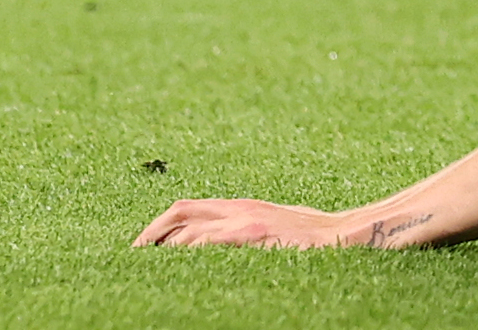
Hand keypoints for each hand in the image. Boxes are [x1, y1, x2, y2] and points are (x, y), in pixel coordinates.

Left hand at [137, 199, 379, 248]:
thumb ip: (246, 232)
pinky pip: (209, 243)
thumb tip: (219, 250)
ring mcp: (246, 221)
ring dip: (162, 250)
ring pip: (188, 230)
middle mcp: (239, 208)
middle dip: (149, 235)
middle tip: (130, 259)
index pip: (187, 208)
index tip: (140, 249)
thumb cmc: (314, 237)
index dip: (157, 227)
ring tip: (145, 270)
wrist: (346, 233)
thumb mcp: (274, 228)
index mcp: (241, 207)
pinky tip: (177, 271)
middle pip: (179, 211)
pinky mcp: (255, 235)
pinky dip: (187, 254)